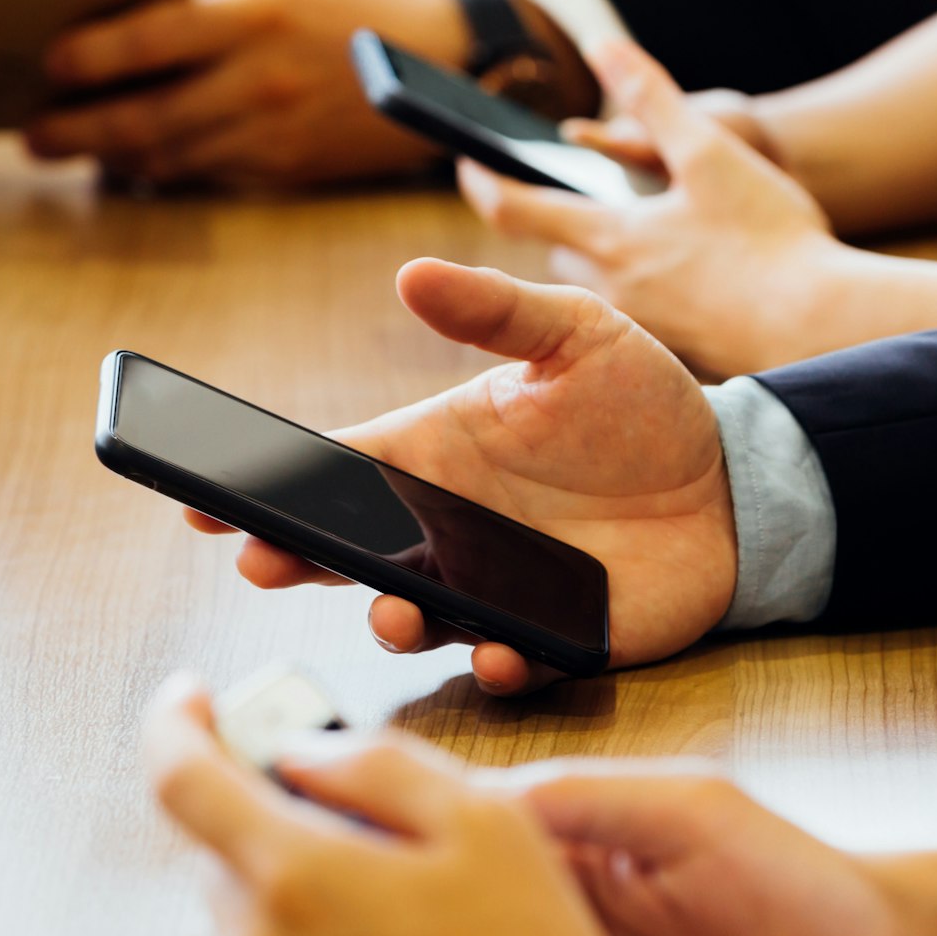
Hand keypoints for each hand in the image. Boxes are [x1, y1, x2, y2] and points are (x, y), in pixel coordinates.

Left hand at [26, 0, 467, 187]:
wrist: (438, 66)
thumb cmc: (347, 7)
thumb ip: (209, 9)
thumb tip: (129, 29)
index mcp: (255, 19)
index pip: (154, 39)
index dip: (94, 57)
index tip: (50, 65)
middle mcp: (260, 82)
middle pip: (149, 115)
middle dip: (80, 130)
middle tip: (34, 137)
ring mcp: (271, 135)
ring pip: (170, 156)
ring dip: (111, 157)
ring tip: (68, 150)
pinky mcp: (282, 170)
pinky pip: (206, 173)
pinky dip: (161, 170)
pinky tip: (130, 163)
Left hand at [146, 676, 613, 935]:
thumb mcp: (485, 823)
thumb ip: (378, 766)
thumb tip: (302, 753)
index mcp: (294, 876)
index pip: (184, 778)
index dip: (177, 723)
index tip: (188, 699)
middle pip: (222, 861)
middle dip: (278, 836)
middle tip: (362, 849)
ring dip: (276, 917)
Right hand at [187, 257, 735, 695]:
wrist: (733, 479)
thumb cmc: (641, 403)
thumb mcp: (575, 336)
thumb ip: (495, 311)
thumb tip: (409, 274)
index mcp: (433, 455)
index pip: (328, 472)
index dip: (264, 488)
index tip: (202, 502)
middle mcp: (446, 529)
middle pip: (348, 552)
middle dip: (297, 562)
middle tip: (264, 564)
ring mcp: (492, 589)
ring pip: (414, 616)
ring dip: (390, 619)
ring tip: (391, 609)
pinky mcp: (553, 638)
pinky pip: (509, 660)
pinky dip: (496, 661)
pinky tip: (497, 650)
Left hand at [461, 40, 842, 379]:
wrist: (823, 333)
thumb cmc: (770, 243)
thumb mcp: (709, 154)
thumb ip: (653, 100)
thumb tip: (605, 47)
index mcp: (610, 241)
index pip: (515, 210)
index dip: (484, 180)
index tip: (470, 161)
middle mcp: (611, 293)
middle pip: (562, 252)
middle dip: (566, 222)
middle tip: (583, 198)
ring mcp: (642, 332)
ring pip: (602, 286)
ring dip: (610, 257)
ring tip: (650, 234)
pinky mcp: (674, 357)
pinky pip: (642, 318)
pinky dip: (651, 291)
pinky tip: (696, 284)